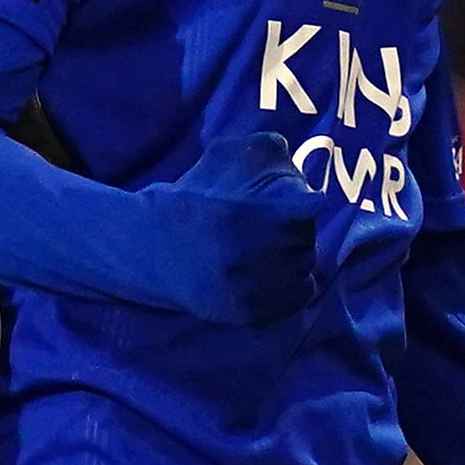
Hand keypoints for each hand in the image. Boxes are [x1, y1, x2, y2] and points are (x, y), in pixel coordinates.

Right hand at [155, 131, 328, 323]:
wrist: (148, 249)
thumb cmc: (187, 200)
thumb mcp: (217, 161)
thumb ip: (260, 151)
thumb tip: (290, 151)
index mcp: (238, 217)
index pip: (302, 212)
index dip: (311, 205)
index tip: (317, 201)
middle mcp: (244, 258)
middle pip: (305, 240)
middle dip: (299, 229)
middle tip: (286, 224)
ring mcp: (246, 290)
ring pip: (303, 269)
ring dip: (299, 255)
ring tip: (281, 247)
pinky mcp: (246, 314)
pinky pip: (296, 297)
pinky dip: (296, 283)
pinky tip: (280, 272)